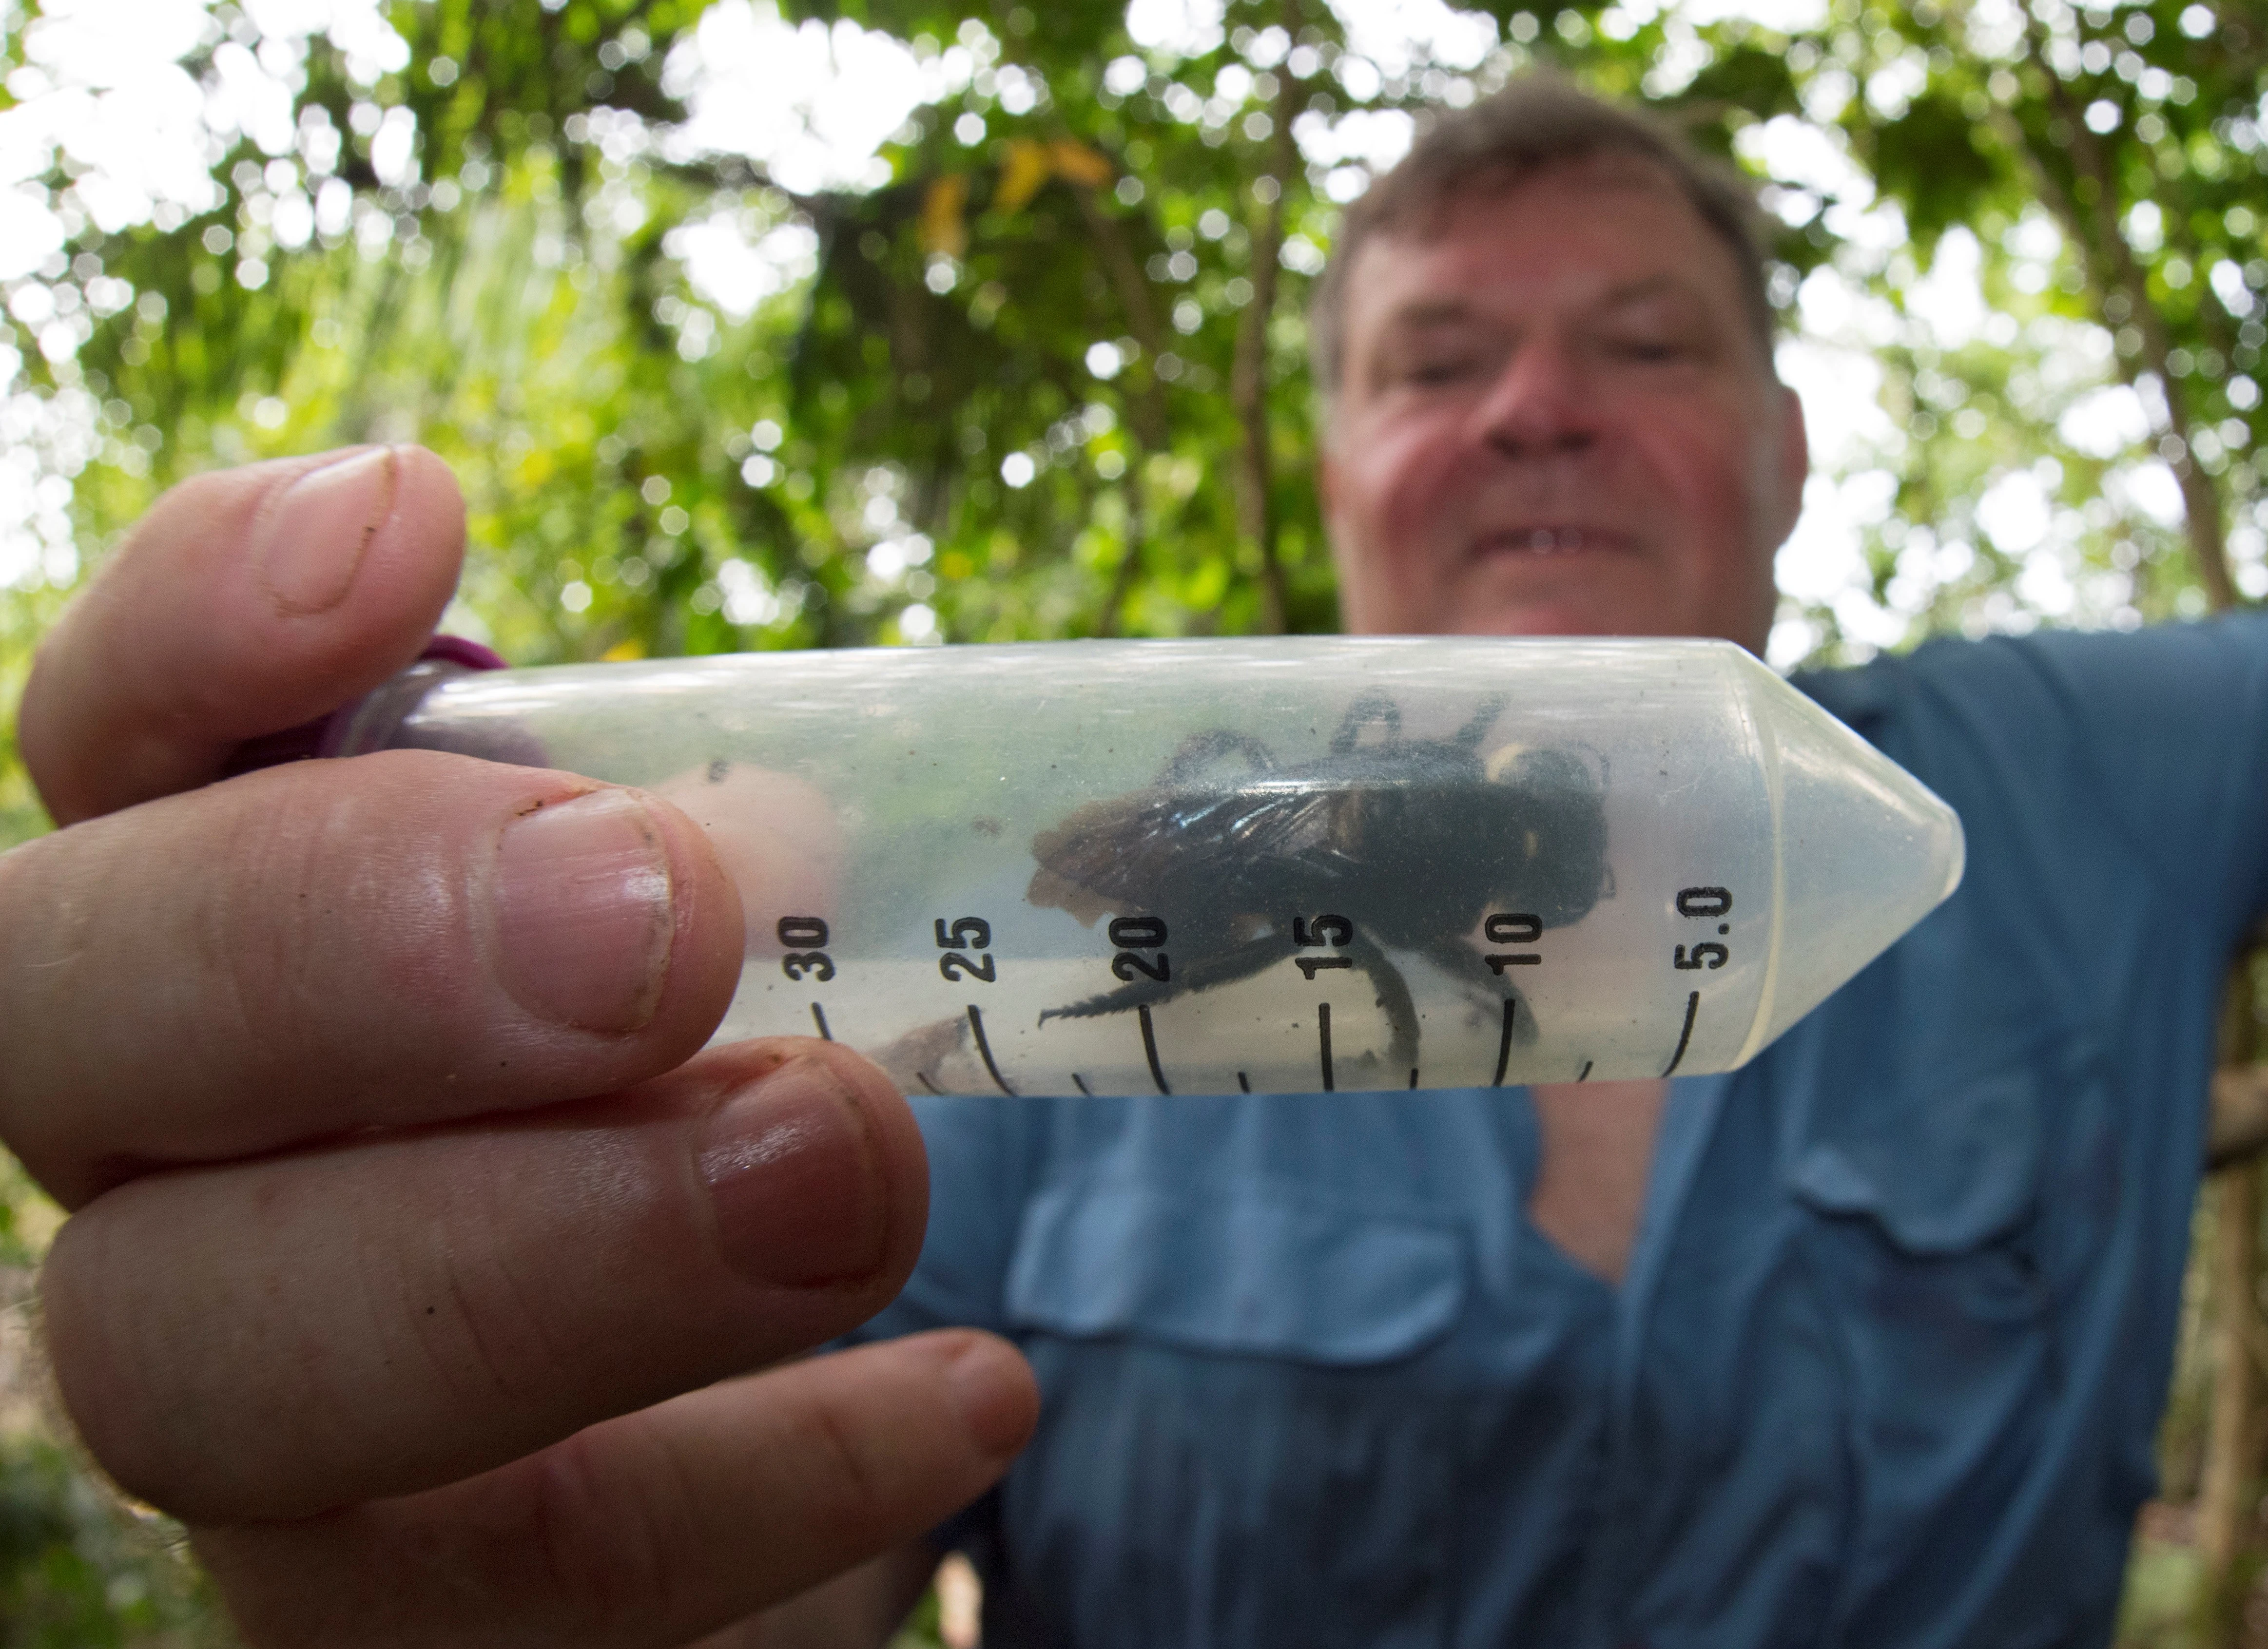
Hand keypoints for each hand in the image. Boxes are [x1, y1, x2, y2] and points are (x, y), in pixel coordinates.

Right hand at [5, 448, 1035, 1646]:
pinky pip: (492, 1604)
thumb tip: (757, 818)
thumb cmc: (752, 1119)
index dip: (198, 631)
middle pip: (60, 1035)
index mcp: (241, 940)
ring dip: (541, 1253)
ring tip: (850, 1171)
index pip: (111, 753)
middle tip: (667, 921)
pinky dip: (760, 1484)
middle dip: (347, 951)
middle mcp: (171, 1158)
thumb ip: (733, 857)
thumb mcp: (774, 953)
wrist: (793, 1441)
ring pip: (200, 1361)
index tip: (424, 524)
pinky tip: (978, 1392)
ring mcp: (254, 1408)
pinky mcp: (396, 1618)